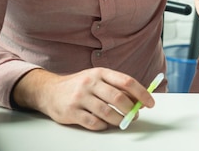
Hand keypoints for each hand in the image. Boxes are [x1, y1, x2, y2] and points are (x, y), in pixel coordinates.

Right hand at [13, 67, 154, 130]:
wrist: (49, 91)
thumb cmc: (80, 85)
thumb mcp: (98, 79)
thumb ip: (117, 87)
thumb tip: (139, 99)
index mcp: (101, 72)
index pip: (127, 81)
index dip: (141, 93)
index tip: (150, 102)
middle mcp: (90, 83)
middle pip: (118, 98)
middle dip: (131, 109)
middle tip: (135, 115)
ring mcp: (80, 97)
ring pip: (107, 112)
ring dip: (119, 120)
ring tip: (122, 122)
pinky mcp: (71, 112)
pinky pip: (93, 122)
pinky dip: (103, 126)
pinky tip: (104, 124)